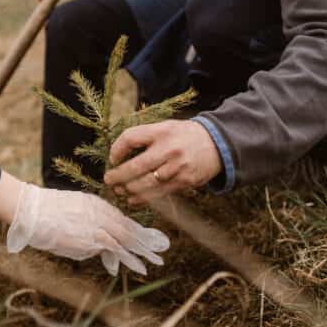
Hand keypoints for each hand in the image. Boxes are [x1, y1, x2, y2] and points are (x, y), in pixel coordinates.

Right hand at [6, 182, 169, 274]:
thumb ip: (88, 225)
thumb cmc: (46, 213)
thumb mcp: (72, 213)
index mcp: (95, 204)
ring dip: (141, 250)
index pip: (121, 218)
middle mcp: (99, 212)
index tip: (149, 237)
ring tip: (155, 261)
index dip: (136, 229)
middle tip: (161, 248)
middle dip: (145, 239)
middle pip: (128, 227)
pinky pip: (114, 248)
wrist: (32, 210)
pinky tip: (139, 266)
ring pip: (125, 238)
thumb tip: (98, 246)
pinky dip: (128, 257)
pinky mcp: (90, 237)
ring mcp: (96, 224)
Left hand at [104, 120, 221, 204]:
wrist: (218, 143)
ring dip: (128, 189)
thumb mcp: (166, 127)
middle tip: (108, 180)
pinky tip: (132, 200)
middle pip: (136, 166)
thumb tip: (119, 153)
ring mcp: (177, 167)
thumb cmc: (185, 135)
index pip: (130, 138)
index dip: (116, 149)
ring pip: (146, 183)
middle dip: (118, 176)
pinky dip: (143, 199)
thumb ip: (145, 136)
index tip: (112, 158)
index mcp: (161, 131)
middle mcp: (168, 149)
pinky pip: (159, 193)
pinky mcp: (184, 181)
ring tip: (119, 191)